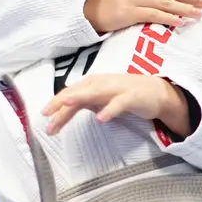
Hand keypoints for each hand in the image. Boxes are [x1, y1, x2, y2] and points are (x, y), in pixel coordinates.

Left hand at [41, 74, 190, 137]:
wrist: (157, 93)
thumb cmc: (127, 95)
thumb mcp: (101, 99)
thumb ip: (85, 102)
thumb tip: (65, 109)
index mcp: (93, 84)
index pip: (70, 93)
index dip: (56, 104)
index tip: (44, 117)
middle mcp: (102, 83)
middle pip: (77, 92)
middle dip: (61, 103)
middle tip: (47, 116)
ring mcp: (116, 88)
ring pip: (94, 92)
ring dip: (80, 97)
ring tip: (67, 104)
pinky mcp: (131, 97)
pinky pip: (118, 104)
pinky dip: (109, 110)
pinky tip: (100, 119)